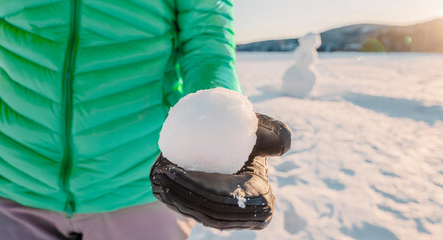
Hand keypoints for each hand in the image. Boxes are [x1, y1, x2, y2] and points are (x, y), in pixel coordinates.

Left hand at [150, 113, 290, 229]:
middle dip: (183, 194)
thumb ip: (276, 133)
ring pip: (199, 213)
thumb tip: (283, 146)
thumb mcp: (266, 131)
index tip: (180, 168)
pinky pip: (194, 212)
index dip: (201, 187)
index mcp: (261, 202)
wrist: (241, 148)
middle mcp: (246, 218)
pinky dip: (176, 201)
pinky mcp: (214, 219)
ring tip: (159, 178)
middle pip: (210, 209)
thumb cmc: (253, 135)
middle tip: (163, 172)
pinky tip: (161, 186)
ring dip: (175, 199)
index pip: (226, 197)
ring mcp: (229, 222)